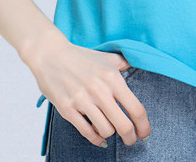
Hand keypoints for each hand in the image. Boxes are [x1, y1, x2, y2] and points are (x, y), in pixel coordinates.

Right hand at [26, 35, 150, 147]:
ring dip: (109, 133)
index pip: (136, 108)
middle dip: (130, 137)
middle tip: (130, 140)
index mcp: (112, 78)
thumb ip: (122, 64)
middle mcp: (100, 90)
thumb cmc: (80, 57)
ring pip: (106, 131)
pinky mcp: (67, 109)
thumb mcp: (105, 58)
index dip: (144, 126)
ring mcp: (83, 101)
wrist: (51, 54)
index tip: (145, 134)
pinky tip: (98, 137)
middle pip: (123, 125)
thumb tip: (135, 65)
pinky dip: (95, 138)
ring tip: (108, 128)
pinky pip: (86, 132)